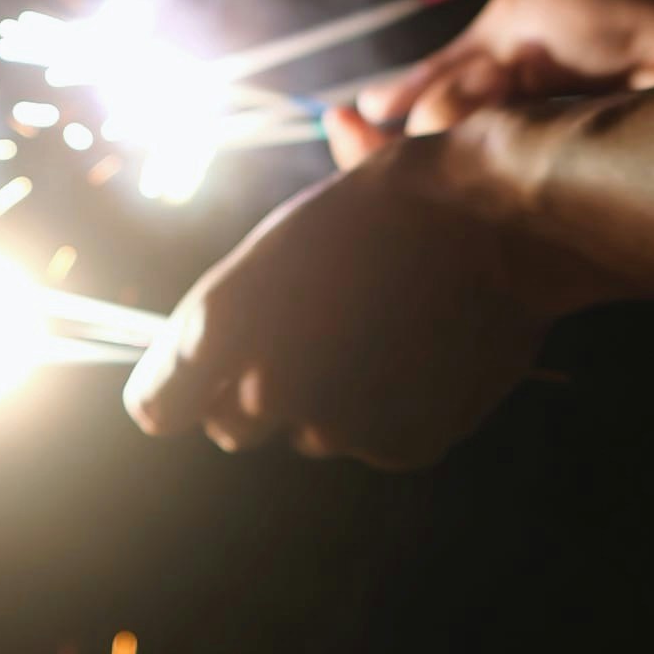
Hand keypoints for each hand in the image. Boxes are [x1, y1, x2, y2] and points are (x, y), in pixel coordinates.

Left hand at [124, 123, 576, 467]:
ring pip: (311, 434)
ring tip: (382, 332)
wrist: (495, 221)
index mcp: (223, 321)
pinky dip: (392, 410)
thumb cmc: (384, 208)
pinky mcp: (398, 446)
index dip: (175, 394)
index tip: (197, 384)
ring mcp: (337, 424)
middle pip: (233, 427)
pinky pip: (375, 440)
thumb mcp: (284, 240)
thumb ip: (229, 318)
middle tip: (313, 337)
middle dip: (259, 394)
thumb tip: (197, 362)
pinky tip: (422, 354)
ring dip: (331, 401)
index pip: (157, 407)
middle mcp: (267, 387)